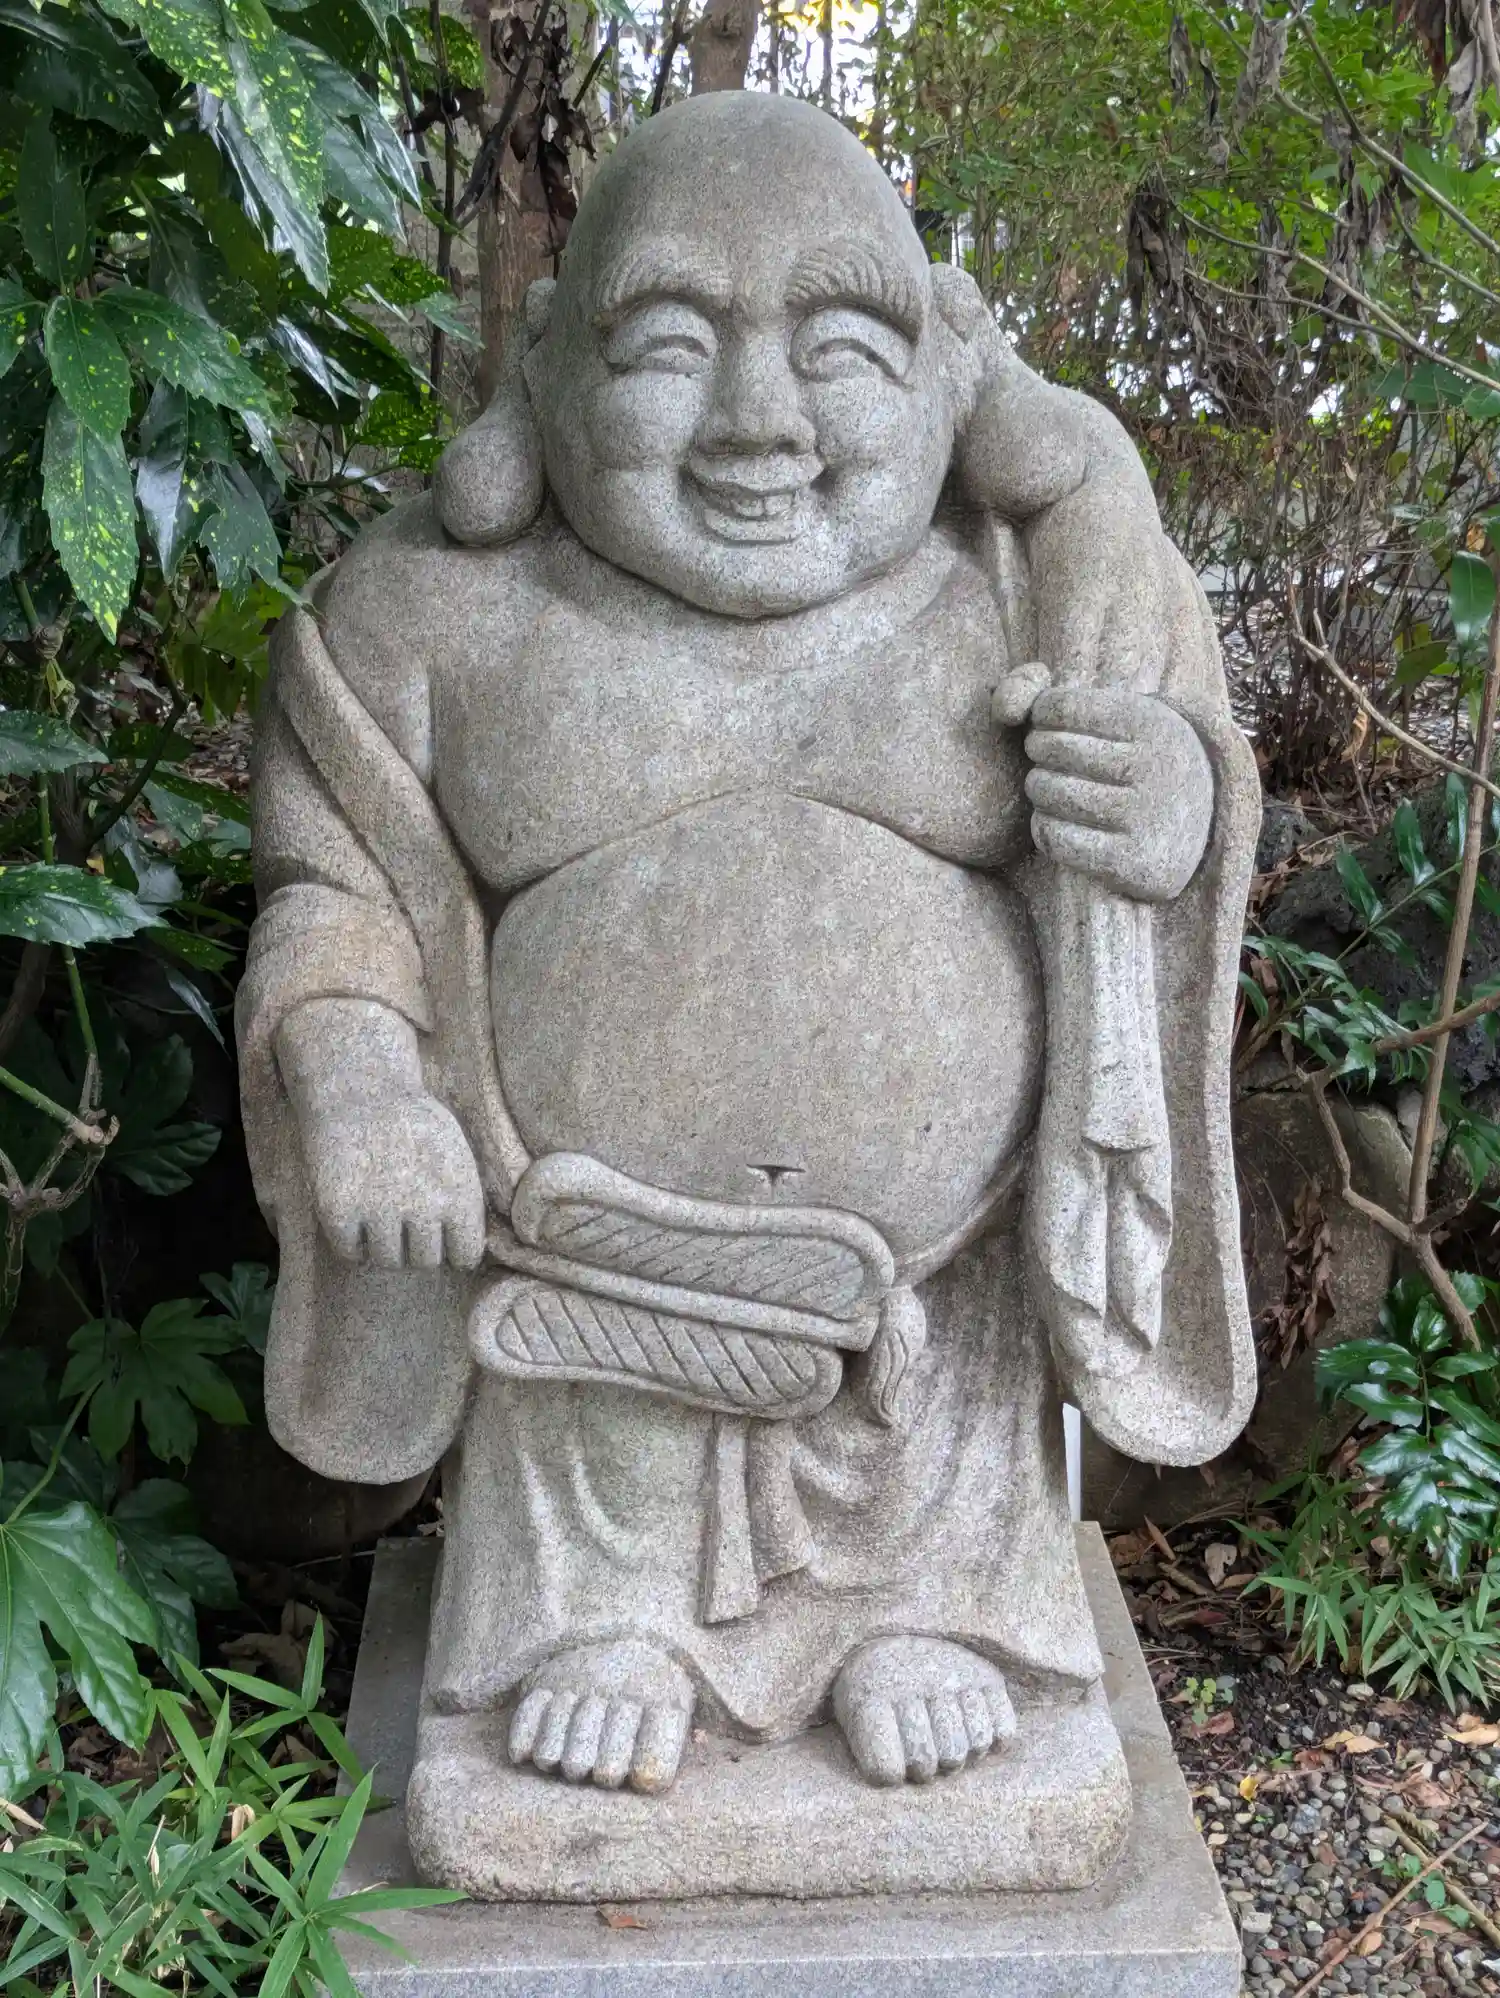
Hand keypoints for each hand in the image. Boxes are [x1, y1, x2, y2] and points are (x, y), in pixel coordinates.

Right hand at [300, 1091, 485, 1270]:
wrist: (360, 1089)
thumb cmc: (413, 1123)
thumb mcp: (456, 1153)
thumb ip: (465, 1201)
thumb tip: (472, 1251)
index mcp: (459, 1193)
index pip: (466, 1255)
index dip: (455, 1250)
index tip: (443, 1239)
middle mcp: (422, 1207)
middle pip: (425, 1262)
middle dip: (418, 1247)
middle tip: (406, 1220)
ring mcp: (378, 1210)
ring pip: (388, 1261)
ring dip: (385, 1246)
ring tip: (380, 1214)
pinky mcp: (339, 1210)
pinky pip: (351, 1253)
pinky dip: (353, 1243)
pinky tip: (356, 1217)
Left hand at [1021, 685, 1212, 902]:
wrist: (1200, 828)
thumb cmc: (1139, 758)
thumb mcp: (1124, 716)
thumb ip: (1056, 699)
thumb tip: (1005, 707)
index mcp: (1153, 723)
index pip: (1064, 706)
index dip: (1041, 715)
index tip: (1048, 725)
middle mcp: (1154, 767)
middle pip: (1055, 750)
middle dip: (1037, 752)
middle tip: (1045, 759)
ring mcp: (1145, 817)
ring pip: (1052, 794)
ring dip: (1038, 790)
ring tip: (1048, 788)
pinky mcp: (1131, 861)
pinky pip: (1057, 838)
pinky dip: (1044, 828)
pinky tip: (1055, 820)